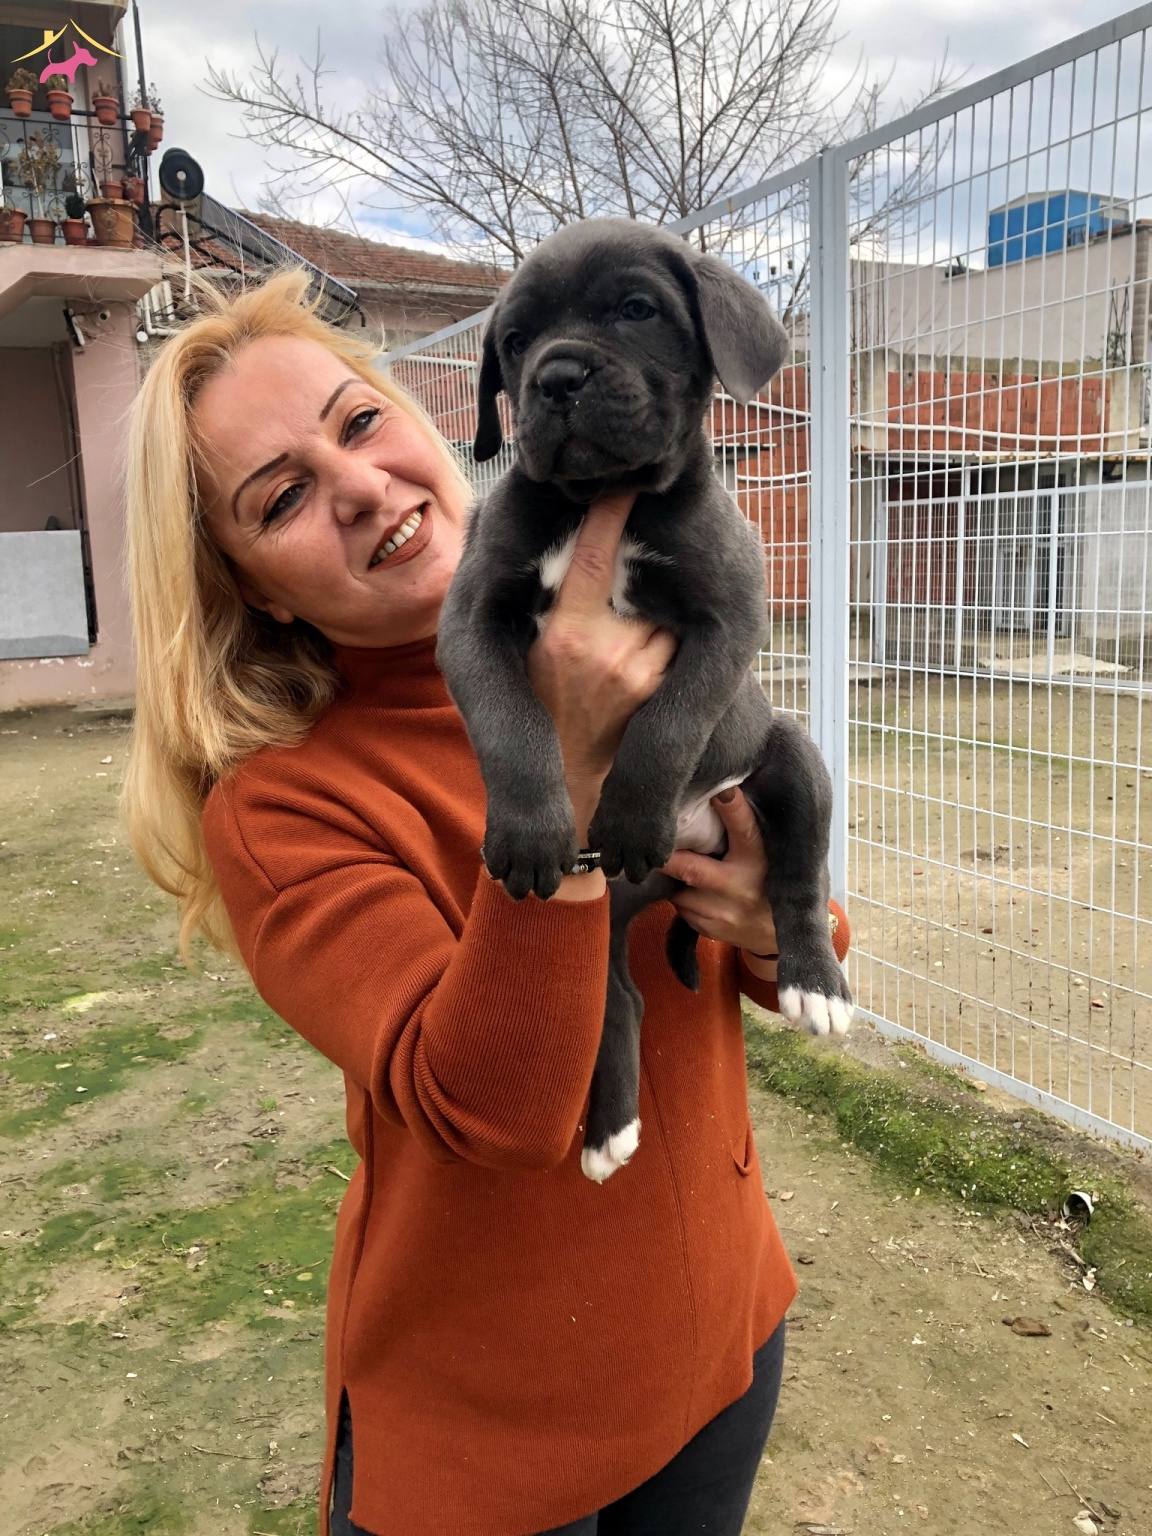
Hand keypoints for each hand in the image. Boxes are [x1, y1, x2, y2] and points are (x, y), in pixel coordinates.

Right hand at [527, 492, 676, 838]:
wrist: (572, 775)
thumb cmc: (542, 702)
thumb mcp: (529, 649)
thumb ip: (544, 599)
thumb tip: (529, 536)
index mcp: (563, 633)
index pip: (593, 557)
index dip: (611, 514)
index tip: (624, 481)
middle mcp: (605, 649)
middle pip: (638, 576)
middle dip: (642, 559)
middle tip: (647, 533)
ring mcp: (640, 669)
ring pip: (664, 606)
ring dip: (659, 599)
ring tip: (645, 602)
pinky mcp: (663, 688)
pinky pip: (676, 639)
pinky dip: (670, 631)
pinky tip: (654, 639)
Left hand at [659, 787, 777, 954]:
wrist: (781, 934)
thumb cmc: (770, 881)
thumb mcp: (766, 853)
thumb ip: (743, 831)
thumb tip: (717, 792)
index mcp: (758, 859)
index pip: (744, 829)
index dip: (731, 807)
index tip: (721, 788)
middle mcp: (740, 887)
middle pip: (692, 869)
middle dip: (666, 857)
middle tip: (645, 840)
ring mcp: (724, 913)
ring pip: (680, 890)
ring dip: (674, 879)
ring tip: (683, 868)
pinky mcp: (710, 929)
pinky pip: (682, 909)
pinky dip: (682, 898)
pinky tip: (696, 893)